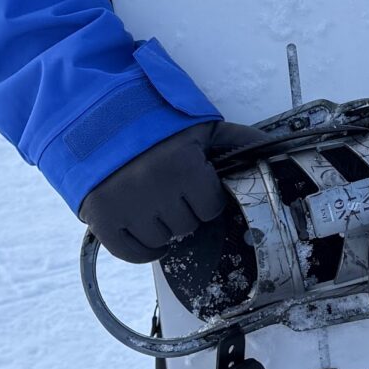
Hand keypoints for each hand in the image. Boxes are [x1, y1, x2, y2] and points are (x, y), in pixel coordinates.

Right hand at [79, 123, 227, 261]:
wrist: (95, 114)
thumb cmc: (153, 122)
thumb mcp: (198, 126)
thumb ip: (236, 140)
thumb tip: (274, 151)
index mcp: (183, 165)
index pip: (210, 207)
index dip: (202, 195)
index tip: (190, 180)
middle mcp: (154, 188)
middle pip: (187, 226)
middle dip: (181, 210)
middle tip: (167, 188)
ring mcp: (125, 205)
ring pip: (163, 242)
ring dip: (161, 227)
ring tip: (149, 200)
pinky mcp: (100, 217)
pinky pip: (132, 254)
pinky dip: (141, 249)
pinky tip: (141, 229)